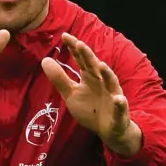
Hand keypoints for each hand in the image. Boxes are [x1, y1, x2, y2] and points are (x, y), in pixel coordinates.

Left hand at [41, 33, 141, 156]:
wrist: (108, 130)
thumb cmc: (90, 109)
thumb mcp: (71, 94)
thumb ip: (59, 78)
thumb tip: (45, 60)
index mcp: (90, 77)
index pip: (81, 60)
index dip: (74, 48)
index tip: (65, 35)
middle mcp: (102, 82)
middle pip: (94, 67)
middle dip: (88, 56)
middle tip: (79, 44)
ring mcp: (112, 95)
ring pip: (111, 83)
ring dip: (107, 74)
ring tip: (101, 65)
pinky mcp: (119, 111)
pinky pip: (120, 106)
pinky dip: (120, 103)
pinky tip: (118, 99)